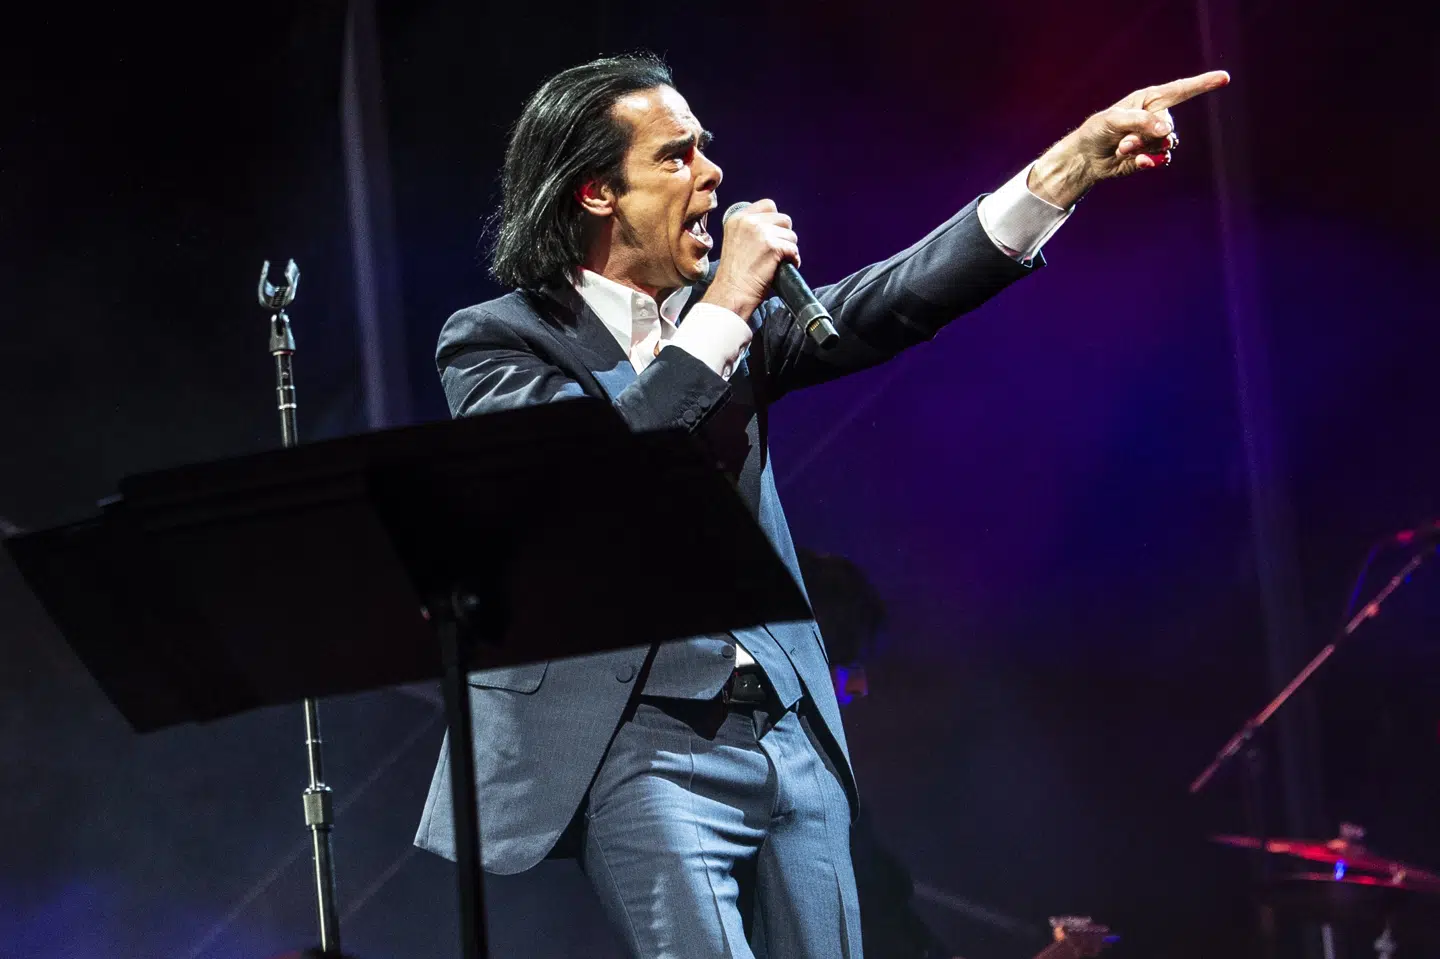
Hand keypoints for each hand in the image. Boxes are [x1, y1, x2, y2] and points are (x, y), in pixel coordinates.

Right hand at [702, 199, 798, 319]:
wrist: (731, 292)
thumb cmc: (734, 274)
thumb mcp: (734, 241)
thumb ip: (750, 229)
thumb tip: (774, 226)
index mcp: (738, 218)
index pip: (768, 205)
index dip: (775, 220)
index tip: (773, 235)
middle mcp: (749, 222)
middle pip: (784, 219)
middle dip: (784, 235)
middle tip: (777, 250)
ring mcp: (762, 234)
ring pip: (792, 235)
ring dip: (789, 248)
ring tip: (779, 261)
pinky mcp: (773, 247)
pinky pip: (794, 250)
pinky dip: (794, 260)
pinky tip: (785, 267)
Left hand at [1027, 70, 1229, 207]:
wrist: (1087, 158)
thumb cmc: (1097, 131)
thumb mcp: (1113, 120)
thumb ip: (1140, 122)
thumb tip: (1167, 131)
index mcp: (1150, 99)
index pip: (1182, 90)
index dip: (1203, 84)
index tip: (1224, 78)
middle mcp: (1157, 116)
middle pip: (1168, 127)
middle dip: (1146, 136)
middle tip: (1124, 141)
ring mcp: (1156, 137)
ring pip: (1166, 145)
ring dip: (1144, 149)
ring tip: (1124, 149)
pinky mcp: (1153, 155)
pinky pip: (1162, 159)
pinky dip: (1150, 162)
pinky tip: (1138, 162)